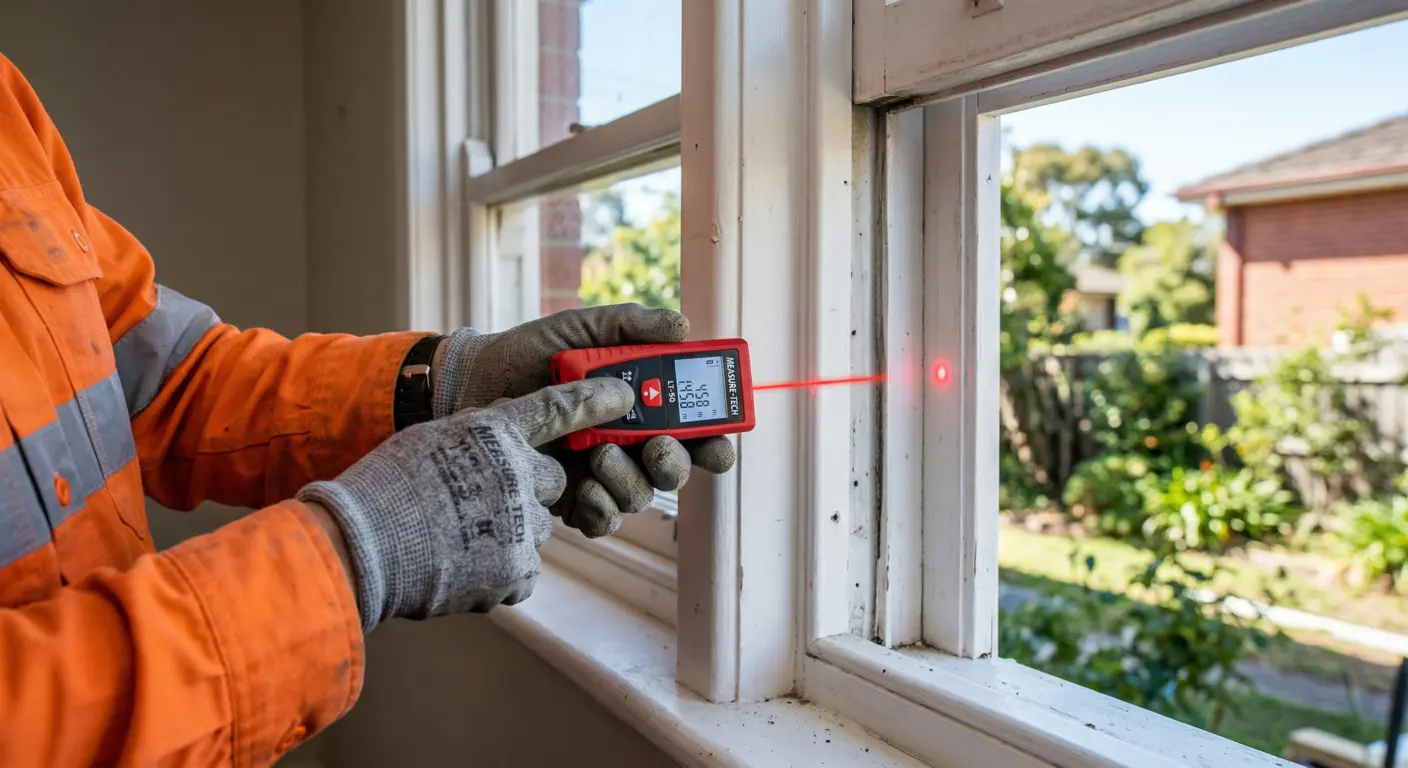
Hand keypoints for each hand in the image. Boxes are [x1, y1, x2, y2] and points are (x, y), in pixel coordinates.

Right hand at [298, 378, 633, 631]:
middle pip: (552, 480)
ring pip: (537, 528)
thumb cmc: (384, 487)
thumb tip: (507, 450)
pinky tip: (462, 566)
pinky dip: (500, 571)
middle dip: (528, 491)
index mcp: (492, 432)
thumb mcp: (433, 440)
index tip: (622, 395)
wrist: (359, 545)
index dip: (592, 401)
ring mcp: (521, 524)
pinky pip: (524, 569)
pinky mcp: (517, 570)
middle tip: (480, 501)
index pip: (557, 408)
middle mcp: (516, 473)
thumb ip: (479, 442)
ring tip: (458, 537)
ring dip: (510, 533)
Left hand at [431, 304, 736, 537]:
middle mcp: (628, 444)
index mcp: (642, 406)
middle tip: (657, 445)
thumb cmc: (530, 354)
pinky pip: (600, 520)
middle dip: (674, 463)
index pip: (695, 432)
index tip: (717, 444)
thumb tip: (682, 327)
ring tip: (600, 454)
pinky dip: (598, 508)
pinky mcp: (567, 498)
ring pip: (638, 496)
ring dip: (629, 480)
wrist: (471, 383)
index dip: (715, 443)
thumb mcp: (581, 330)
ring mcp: (599, 474)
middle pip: (674, 471)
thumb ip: (631, 325)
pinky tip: (581, 488)